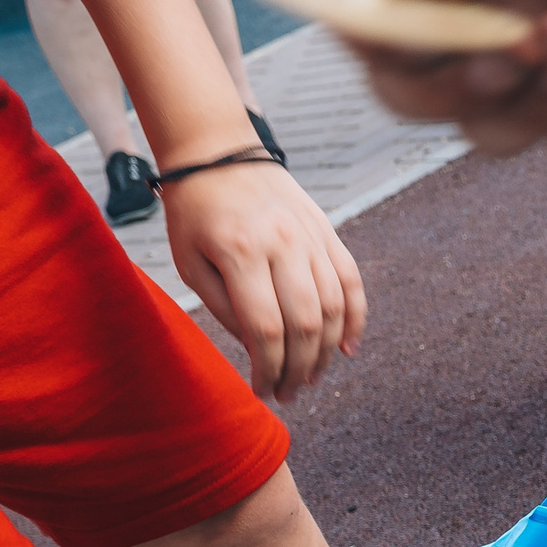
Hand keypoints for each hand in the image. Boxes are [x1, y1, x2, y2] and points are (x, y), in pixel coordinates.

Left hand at [160, 158, 366, 401]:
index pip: (266, 328)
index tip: (263, 392)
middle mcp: (283, 243)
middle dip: (299, 369)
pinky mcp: (327, 231)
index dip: (268, 369)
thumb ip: (225, 309)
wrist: (218, 152)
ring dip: (326, 352)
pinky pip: (351, 281)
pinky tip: (347, 348)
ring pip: (333, 307)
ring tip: (312, 377)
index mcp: (240, 252)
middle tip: (288, 393)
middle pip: (305, 323)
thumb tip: (260, 352)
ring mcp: (310, 236)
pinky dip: (355, 318)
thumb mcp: (191, 263)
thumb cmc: (194, 213)